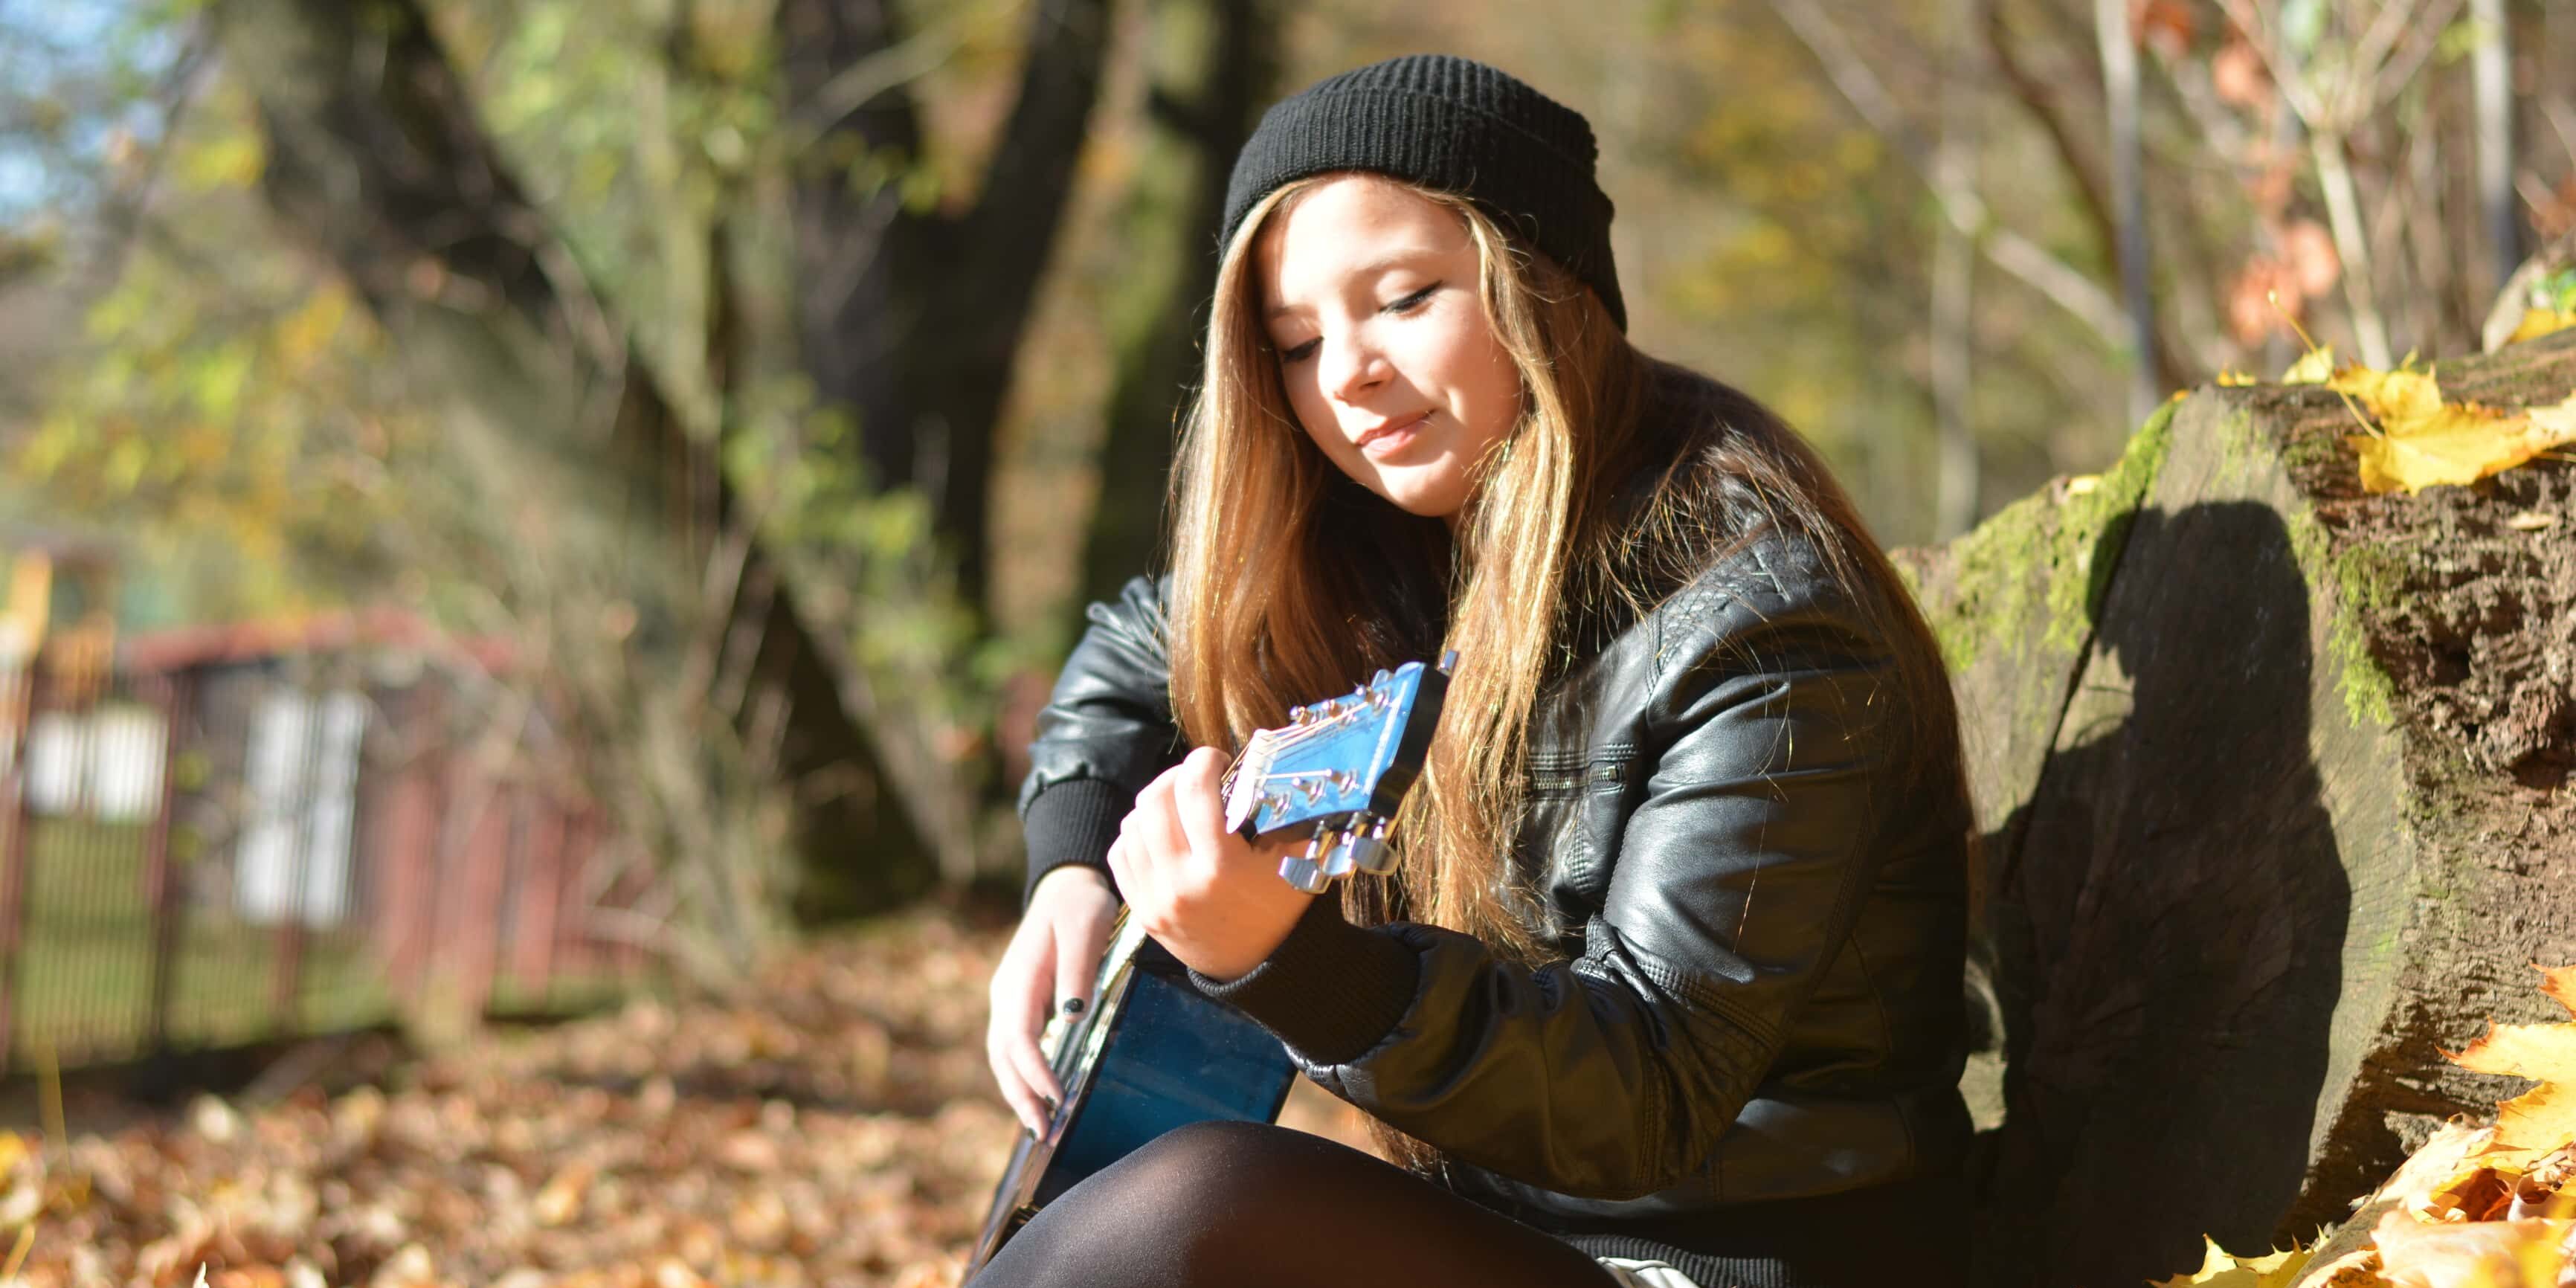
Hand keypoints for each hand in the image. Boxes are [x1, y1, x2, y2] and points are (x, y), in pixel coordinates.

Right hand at [985, 864, 1119, 1134]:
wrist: (1066, 887)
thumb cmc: (1080, 906)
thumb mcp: (1085, 929)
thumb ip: (1078, 971)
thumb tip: (1071, 1018)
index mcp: (1019, 981)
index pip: (1019, 1038)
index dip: (1036, 1073)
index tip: (1060, 1099)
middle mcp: (1006, 996)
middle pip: (1003, 1057)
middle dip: (1022, 1098)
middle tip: (1045, 1135)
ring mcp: (1010, 1002)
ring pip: (1004, 1058)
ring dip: (1019, 1094)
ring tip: (1041, 1129)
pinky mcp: (1022, 1005)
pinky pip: (1015, 1050)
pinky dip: (1023, 1078)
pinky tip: (1040, 1099)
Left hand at [1106, 747, 1315, 982]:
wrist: (1261, 967)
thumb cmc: (1283, 905)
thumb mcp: (1296, 857)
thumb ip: (1282, 809)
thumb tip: (1266, 761)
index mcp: (1221, 867)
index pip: (1194, 790)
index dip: (1203, 761)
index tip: (1216, 760)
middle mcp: (1180, 884)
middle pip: (1154, 801)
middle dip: (1175, 777)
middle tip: (1196, 778)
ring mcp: (1155, 900)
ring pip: (1132, 824)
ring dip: (1155, 804)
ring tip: (1180, 804)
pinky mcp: (1142, 911)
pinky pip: (1120, 853)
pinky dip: (1137, 834)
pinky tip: (1161, 832)